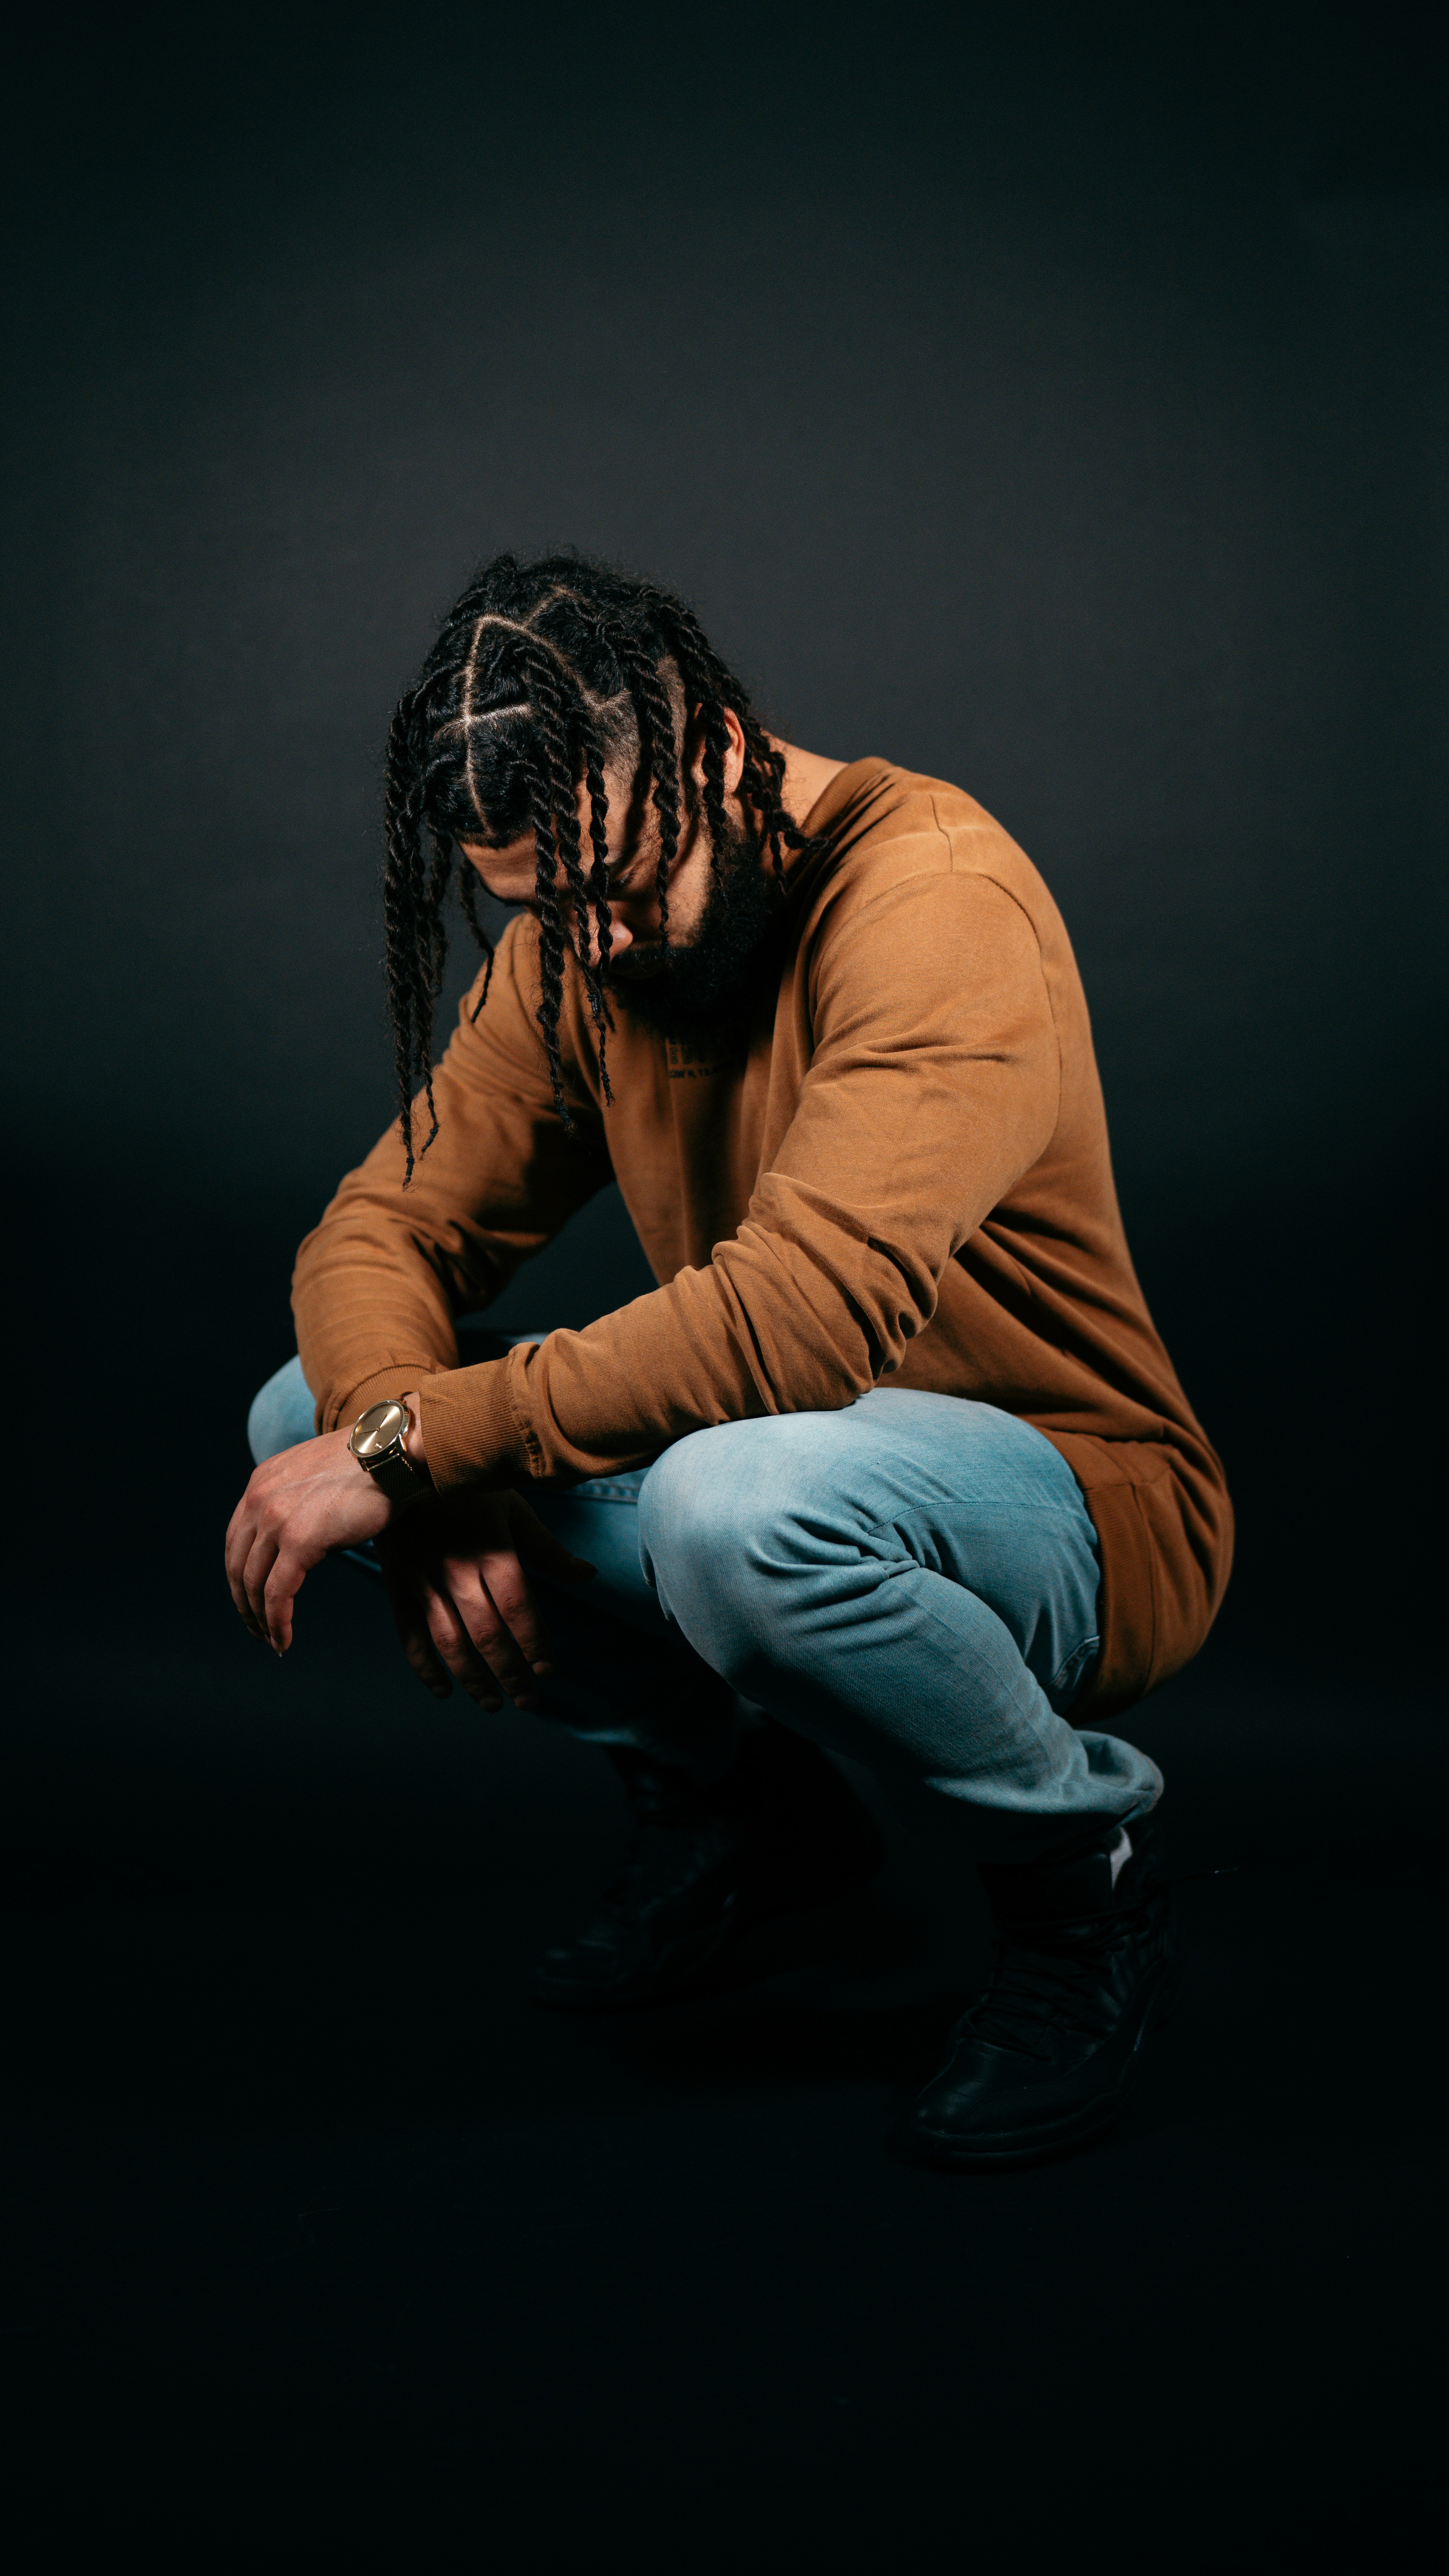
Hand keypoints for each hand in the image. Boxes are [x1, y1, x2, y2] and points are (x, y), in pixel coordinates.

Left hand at [225, 1427, 392, 1652]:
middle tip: (256, 1629)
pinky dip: (276, 1623)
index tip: (251, 1599)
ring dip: (259, 1619)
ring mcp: (276, 1519)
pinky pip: (277, 1594)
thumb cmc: (372, 1467)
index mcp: (261, 1482)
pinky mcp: (299, 1540)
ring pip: (253, 1584)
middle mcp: (259, 1498)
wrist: (395, 1453)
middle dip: (243, 1603)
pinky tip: (283, 1642)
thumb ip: (299, 1501)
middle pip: (237, 1564)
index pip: (237, 1539)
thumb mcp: (318, 1477)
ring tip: (272, 1642)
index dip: (240, 1576)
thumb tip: (302, 1540)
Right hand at [376, 1487, 594, 1711]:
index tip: (548, 1671)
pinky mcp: (398, 1583)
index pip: (519, 1611)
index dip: (535, 1645)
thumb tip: (588, 1576)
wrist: (404, 1462)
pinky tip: (441, 1689)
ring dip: (472, 1679)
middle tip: (528, 1701)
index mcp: (492, 1552)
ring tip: (492, 1704)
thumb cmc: (469, 1485)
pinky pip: (409, 1634)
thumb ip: (549, 1549)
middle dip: (510, 1674)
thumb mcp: (514, 1508)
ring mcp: (424, 1580)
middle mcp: (457, 1571)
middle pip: (487, 1635)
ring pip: (449, 1643)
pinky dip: (423, 1666)